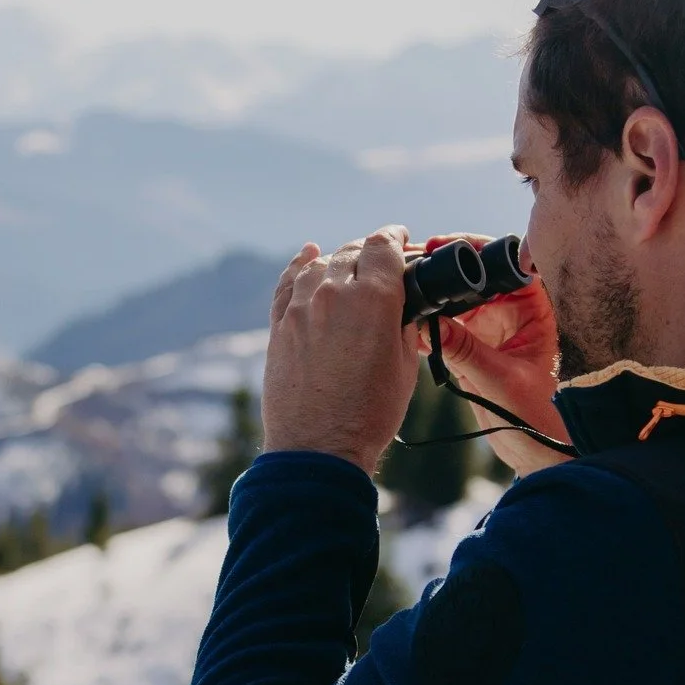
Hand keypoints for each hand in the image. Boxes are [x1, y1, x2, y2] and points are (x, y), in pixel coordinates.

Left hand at [262, 228, 421, 476]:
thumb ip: (402, 327)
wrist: (319, 447)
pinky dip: (300, 266)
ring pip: (320, 265)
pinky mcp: (280, 326)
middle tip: (381, 260)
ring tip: (348, 266)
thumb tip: (400, 309)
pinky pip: (288, 284)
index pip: (383, 246)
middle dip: (369, 251)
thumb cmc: (369, 413)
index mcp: (374, 299)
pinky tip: (308, 256)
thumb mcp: (405, 367)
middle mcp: (335, 293)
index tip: (400, 238)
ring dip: (338, 261)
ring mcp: (302, 308)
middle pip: (352, 251)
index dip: (395, 237)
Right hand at [419, 234, 571, 475]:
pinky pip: (447, 327)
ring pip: (457, 299)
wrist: (539, 454)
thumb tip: (428, 324)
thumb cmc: (543, 418)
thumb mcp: (502, 381)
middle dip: (445, 267)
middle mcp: (514, 312)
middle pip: (476, 275)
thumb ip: (466, 352)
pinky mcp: (474, 348)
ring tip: (403, 288)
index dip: (476, 248)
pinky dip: (427, 324)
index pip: (507, 263)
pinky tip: (405, 322)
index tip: (444, 245)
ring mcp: (493, 329)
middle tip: (413, 260)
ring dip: (432, 295)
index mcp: (537, 309)